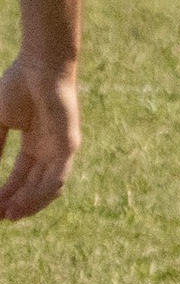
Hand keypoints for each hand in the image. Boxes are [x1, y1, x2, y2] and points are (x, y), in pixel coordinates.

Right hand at [0, 53, 81, 220]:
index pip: (22, 177)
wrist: (38, 65)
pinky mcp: (69, 144)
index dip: (7, 194)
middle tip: (0, 218)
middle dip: (17, 203)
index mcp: (36, 144)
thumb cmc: (18, 87)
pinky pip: (56, 176)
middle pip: (35, 185)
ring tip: (9, 215)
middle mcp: (51, 149)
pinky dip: (39, 193)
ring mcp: (62, 147)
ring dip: (29, 203)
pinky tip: (22, 203)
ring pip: (48, 186)